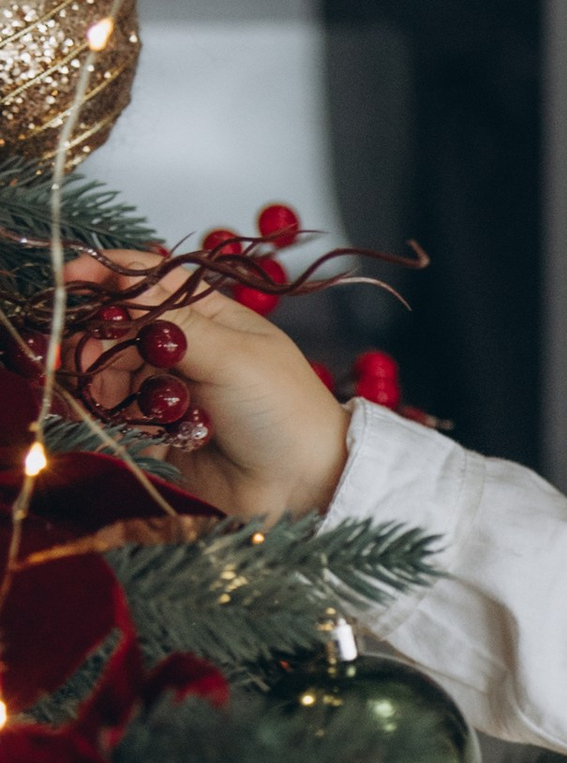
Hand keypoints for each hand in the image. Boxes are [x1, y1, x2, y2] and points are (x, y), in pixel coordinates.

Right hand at [77, 256, 350, 522]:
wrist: (302, 488)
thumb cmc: (284, 412)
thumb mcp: (232, 356)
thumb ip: (173, 326)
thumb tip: (119, 293)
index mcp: (209, 318)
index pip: (149, 282)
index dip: (107, 274)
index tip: (68, 278)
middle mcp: (185, 351)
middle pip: (117, 329)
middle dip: (95, 339)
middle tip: (81, 358)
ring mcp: (168, 392)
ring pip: (109, 373)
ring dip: (102, 382)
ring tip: (114, 402)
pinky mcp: (155, 434)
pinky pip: (114, 418)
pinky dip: (107, 416)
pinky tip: (112, 422)